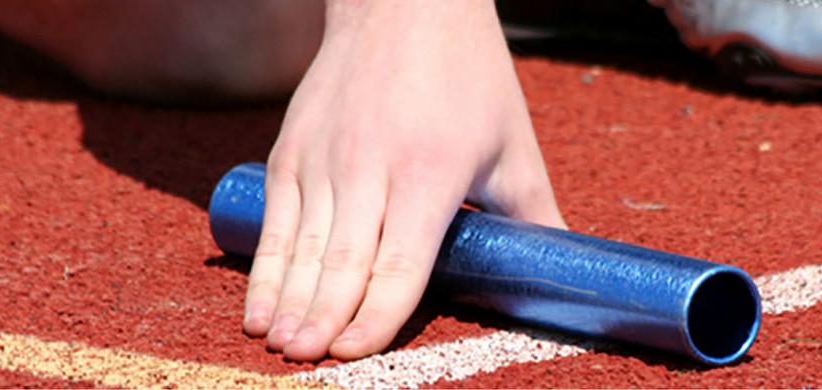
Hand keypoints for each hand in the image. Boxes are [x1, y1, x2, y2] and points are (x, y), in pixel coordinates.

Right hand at [240, 0, 565, 360]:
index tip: (357, 352)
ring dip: (287, 304)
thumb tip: (563, 273)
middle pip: (342, 263)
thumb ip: (534, 215)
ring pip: (300, 247)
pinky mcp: (291, 150)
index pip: (399, 262)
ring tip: (278, 346)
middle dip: (323, 321)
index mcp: (429, 172)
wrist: (403, 2)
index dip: (376, 315)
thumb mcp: (512, 143)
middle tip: (308, 364)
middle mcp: (369, 167)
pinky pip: (275, 221)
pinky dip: (264, 269)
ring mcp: (323, 159)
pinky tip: (258, 307)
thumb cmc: (468, 75)